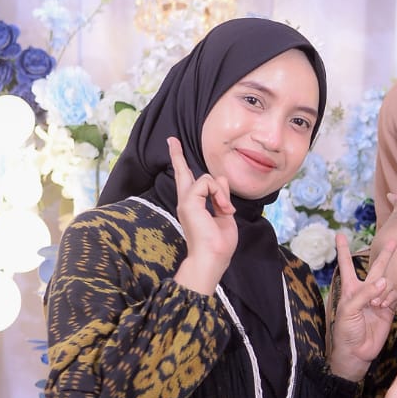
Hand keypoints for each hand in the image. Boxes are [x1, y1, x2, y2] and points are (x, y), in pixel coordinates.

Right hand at [169, 137, 237, 294]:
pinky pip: (208, 183)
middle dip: (177, 155)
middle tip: (171, 140)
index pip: (189, 183)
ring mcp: (186, 201)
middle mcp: (187, 202)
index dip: (185, 168)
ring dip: (221, 193)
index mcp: (194, 206)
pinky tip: (222, 208)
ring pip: (206, 178)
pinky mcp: (189, 201)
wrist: (212, 258)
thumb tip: (221, 179)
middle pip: (182, 173)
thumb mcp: (224, 215)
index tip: (177, 153)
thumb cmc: (219, 244)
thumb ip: (221, 196)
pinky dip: (219, 194)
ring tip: (225, 210)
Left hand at [327, 238, 396, 381]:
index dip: (343, 250)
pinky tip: (382, 306)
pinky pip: (393, 295)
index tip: (339, 235)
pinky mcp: (388, 309)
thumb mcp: (348, 310)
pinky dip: (390, 298)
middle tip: (394, 241)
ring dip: (384, 290)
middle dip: (385, 255)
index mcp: (350, 289)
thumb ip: (365, 294)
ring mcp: (378, 299)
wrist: (357, 352)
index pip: (346, 265)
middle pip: (376, 267)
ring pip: (388, 283)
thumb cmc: (346, 331)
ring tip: (376, 304)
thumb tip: (384, 281)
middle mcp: (365, 291)